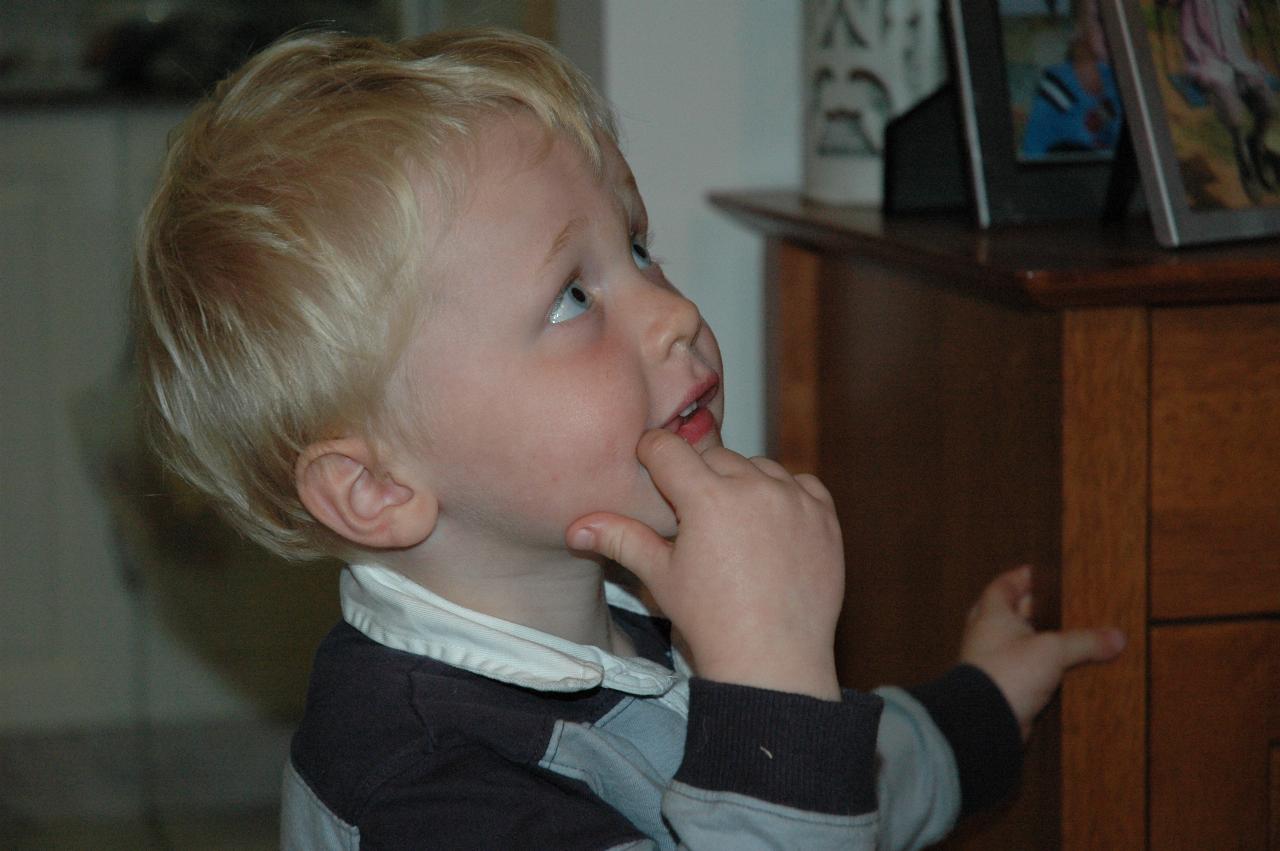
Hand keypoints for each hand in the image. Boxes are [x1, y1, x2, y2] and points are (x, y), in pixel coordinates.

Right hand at [567, 430, 843, 699]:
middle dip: (698, 475)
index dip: (651, 454)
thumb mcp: (660, 577)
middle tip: (691, 512)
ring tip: (732, 521)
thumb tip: (575, 527)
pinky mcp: (825, 516)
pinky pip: (801, 483)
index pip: (668, 448)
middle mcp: (754, 488)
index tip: (648, 466)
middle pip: (714, 456)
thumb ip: (621, 539)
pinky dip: (785, 494)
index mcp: (707, 498)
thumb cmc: (710, 621)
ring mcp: (794, 500)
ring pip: (759, 466)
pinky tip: (771, 523)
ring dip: (743, 482)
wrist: (773, 660)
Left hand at [961, 565, 1125, 739]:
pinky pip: (1024, 668)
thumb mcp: (1052, 651)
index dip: (1021, 578)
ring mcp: (994, 661)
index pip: (1003, 585)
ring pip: (1018, 642)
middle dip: (1032, 608)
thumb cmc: (1008, 673)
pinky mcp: (1003, 686)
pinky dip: (1040, 665)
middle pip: (1010, 613)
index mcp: (992, 615)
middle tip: (1059, 603)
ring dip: (1039, 639)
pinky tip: (1062, 668)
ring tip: (1068, 634)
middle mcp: (988, 634)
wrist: (985, 720)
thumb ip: (1084, 641)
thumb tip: (1117, 637)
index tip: (1041, 573)